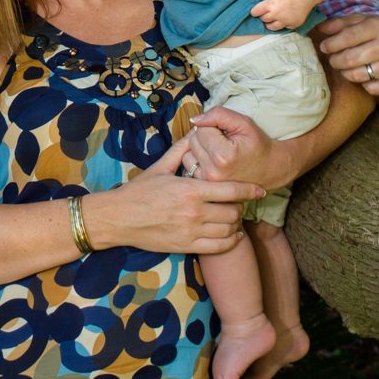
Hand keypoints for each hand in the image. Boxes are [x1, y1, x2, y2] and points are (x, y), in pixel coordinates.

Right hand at [103, 140, 261, 255]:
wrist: (119, 218)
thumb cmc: (138, 191)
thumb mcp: (160, 167)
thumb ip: (181, 149)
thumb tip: (196, 131)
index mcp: (191, 189)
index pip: (231, 190)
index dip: (250, 190)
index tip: (260, 190)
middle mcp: (195, 211)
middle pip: (234, 211)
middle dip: (241, 206)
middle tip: (238, 202)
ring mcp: (192, 231)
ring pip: (229, 229)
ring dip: (236, 223)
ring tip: (234, 217)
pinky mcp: (186, 246)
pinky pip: (219, 247)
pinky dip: (231, 241)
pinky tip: (231, 235)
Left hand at [183, 106, 292, 191]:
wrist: (269, 169)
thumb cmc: (257, 144)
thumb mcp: (243, 123)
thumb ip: (218, 115)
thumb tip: (195, 119)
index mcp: (223, 156)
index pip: (201, 129)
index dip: (213, 125)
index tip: (226, 132)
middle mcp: (213, 171)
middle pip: (193, 140)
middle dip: (206, 136)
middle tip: (224, 140)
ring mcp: (207, 180)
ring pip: (188, 151)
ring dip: (199, 147)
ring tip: (217, 149)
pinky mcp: (204, 184)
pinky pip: (189, 163)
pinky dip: (197, 158)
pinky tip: (212, 158)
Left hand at [250, 0, 313, 31]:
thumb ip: (270, 1)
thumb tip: (266, 6)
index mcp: (270, 4)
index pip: (256, 12)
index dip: (255, 11)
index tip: (255, 11)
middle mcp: (277, 14)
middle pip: (264, 19)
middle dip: (263, 16)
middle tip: (265, 14)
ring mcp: (286, 21)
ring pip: (272, 27)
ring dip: (270, 23)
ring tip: (272, 20)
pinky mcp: (294, 24)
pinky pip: (285, 27)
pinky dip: (284, 24)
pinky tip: (285, 19)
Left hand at [314, 14, 378, 96]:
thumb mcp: (363, 22)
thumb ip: (340, 24)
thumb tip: (318, 28)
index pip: (348, 37)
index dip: (331, 44)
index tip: (324, 48)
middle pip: (350, 58)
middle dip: (336, 60)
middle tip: (333, 60)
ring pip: (357, 75)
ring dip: (346, 73)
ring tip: (347, 67)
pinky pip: (370, 88)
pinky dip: (364, 84)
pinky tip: (366, 76)